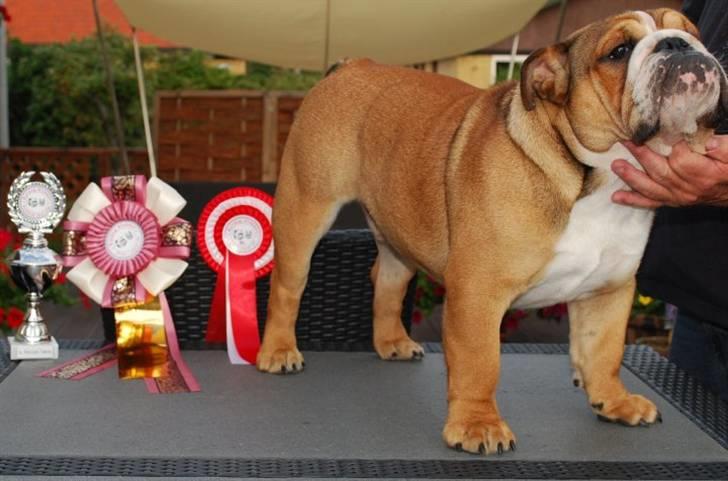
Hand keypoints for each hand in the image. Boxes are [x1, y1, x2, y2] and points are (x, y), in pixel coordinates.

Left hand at [611, 136, 727, 207]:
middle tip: (626, 141)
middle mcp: (689, 188)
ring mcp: (679, 196)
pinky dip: (633, 200)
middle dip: (641, 155)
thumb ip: (723, 147)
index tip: (657, 129)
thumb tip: (709, 141)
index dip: (668, 144)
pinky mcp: (673, 201)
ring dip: (631, 177)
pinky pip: (651, 202)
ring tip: (616, 165)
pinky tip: (616, 197)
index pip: (680, 158)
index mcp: (705, 173)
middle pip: (660, 171)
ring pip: (651, 187)